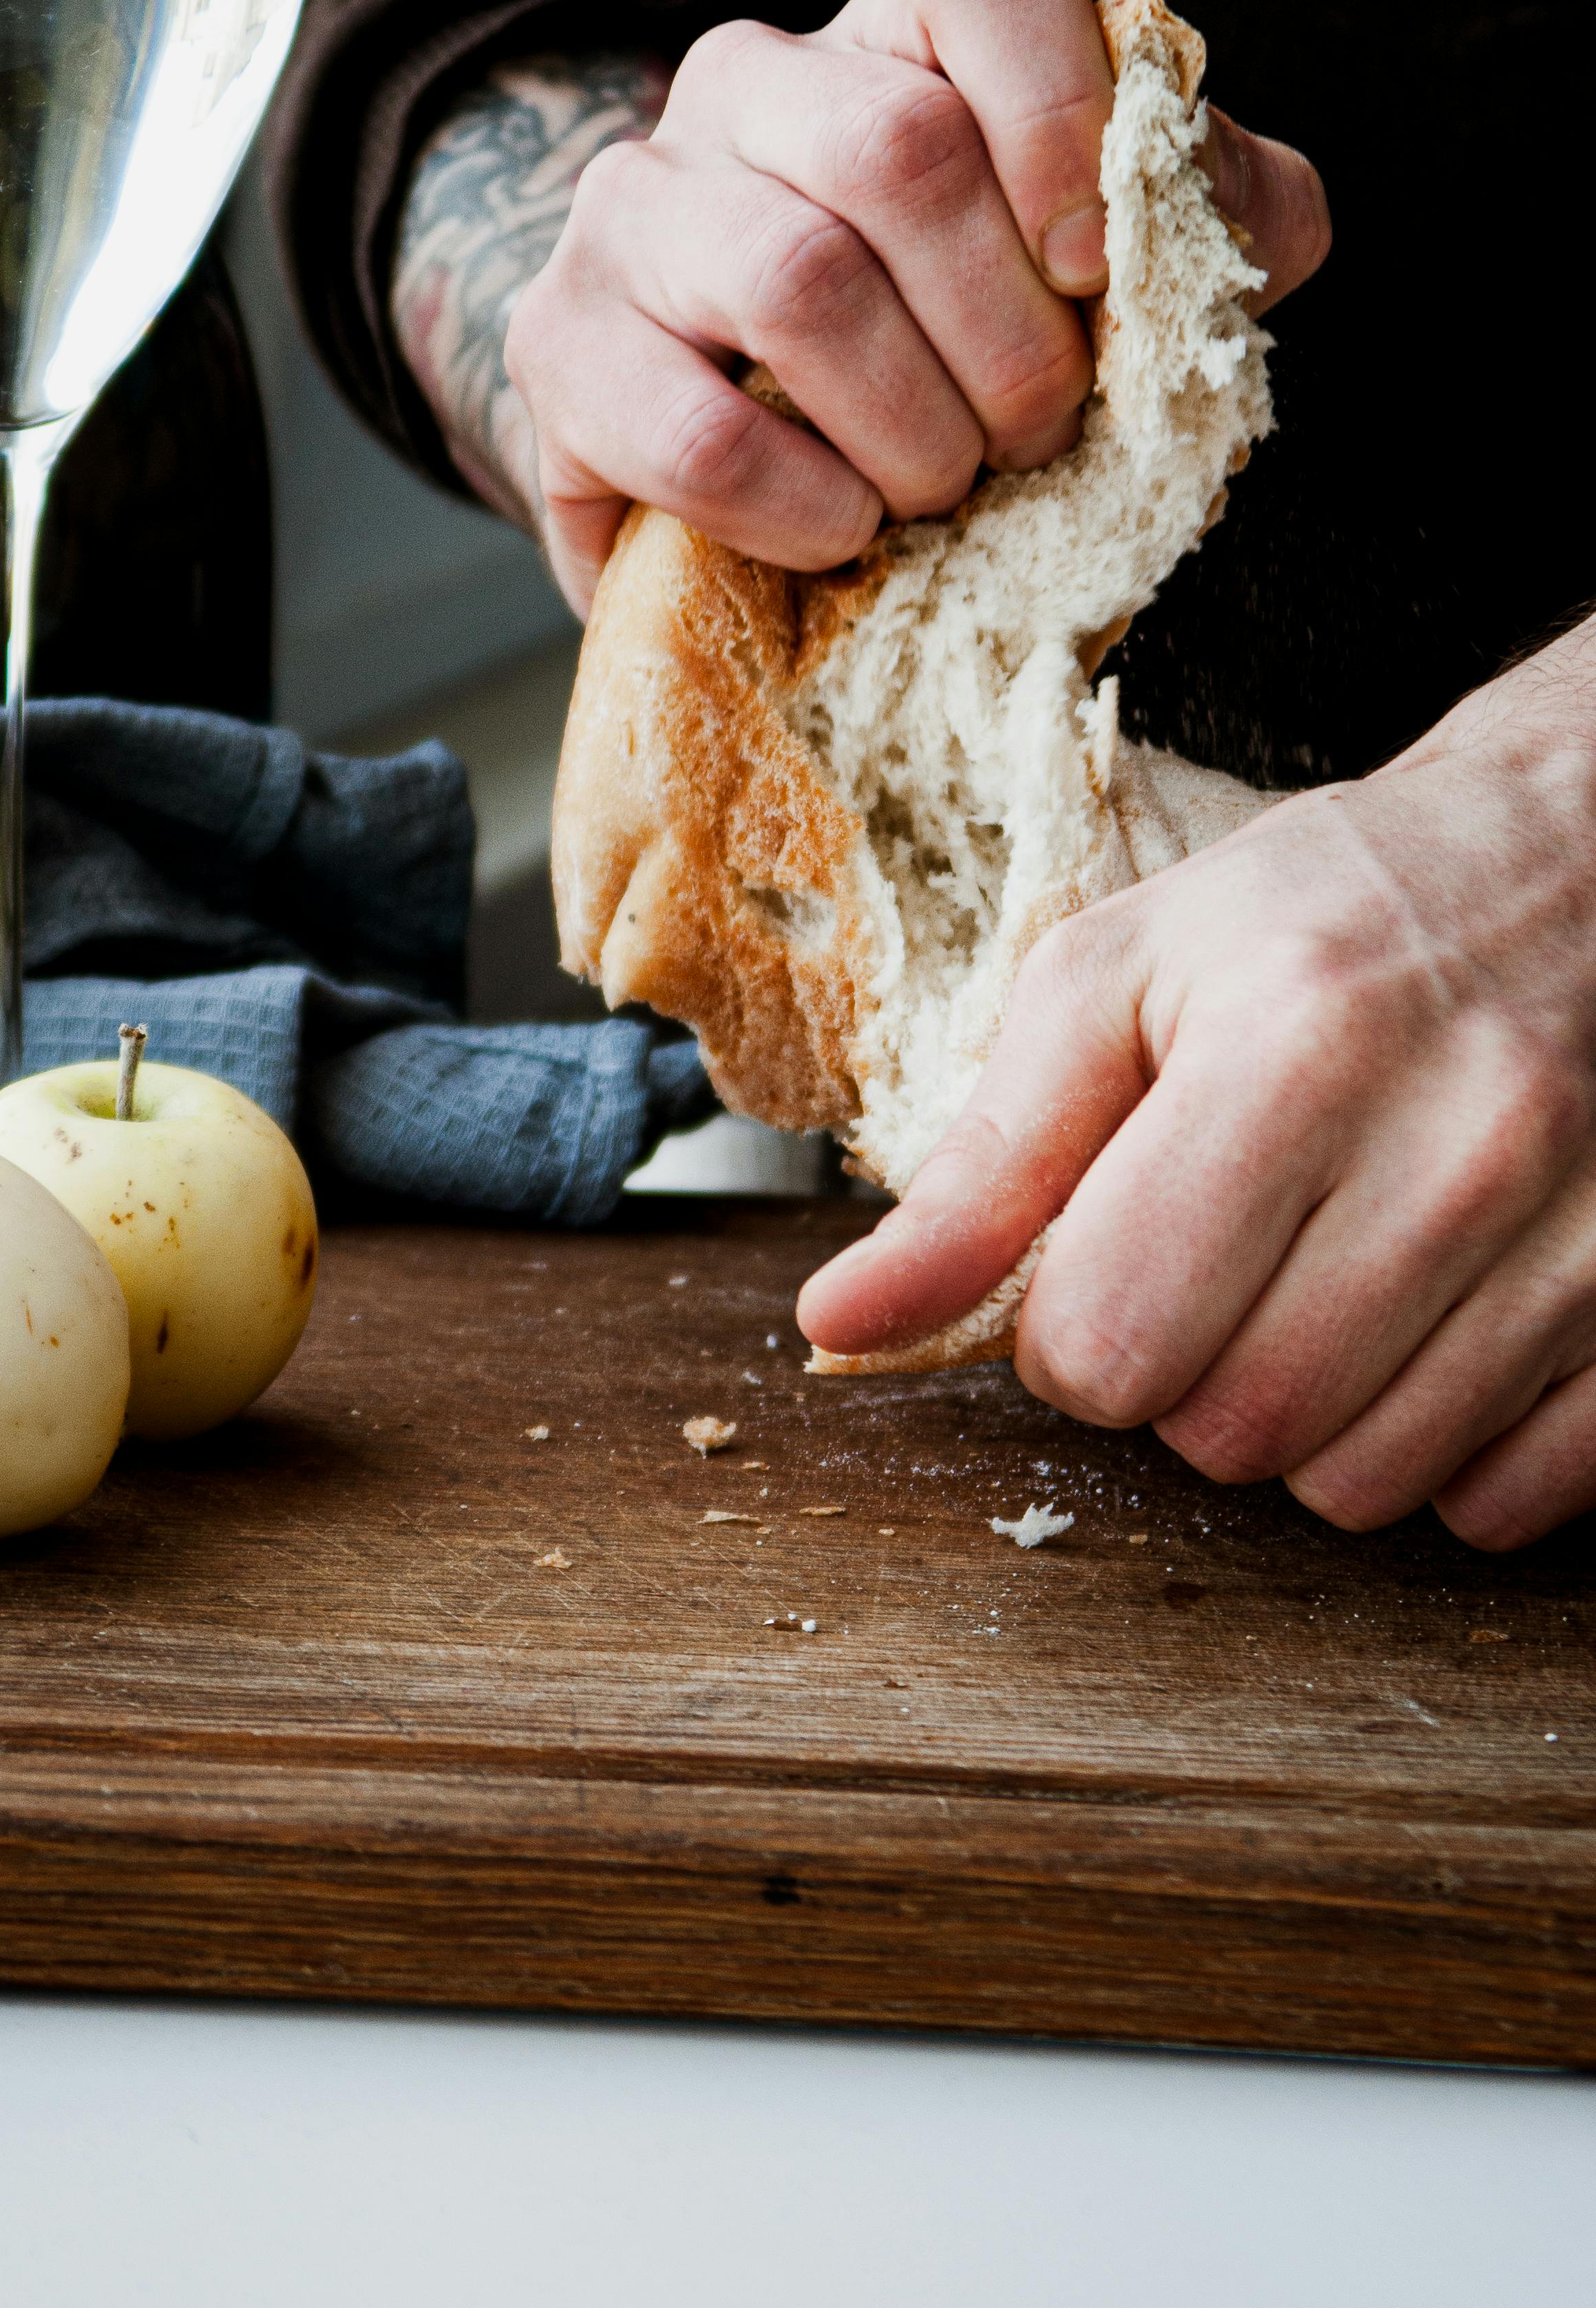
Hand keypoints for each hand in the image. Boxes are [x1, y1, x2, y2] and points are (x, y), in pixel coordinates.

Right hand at [504, 0, 1329, 612]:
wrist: (732, 447)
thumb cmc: (950, 347)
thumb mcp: (1106, 271)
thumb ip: (1211, 214)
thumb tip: (1220, 211)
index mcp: (896, 32)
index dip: (1067, 112)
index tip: (1097, 271)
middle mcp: (749, 80)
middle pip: (903, 153)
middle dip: (1009, 340)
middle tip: (1033, 439)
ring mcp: (636, 204)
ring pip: (797, 283)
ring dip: (913, 433)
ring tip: (936, 493)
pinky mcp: (560, 342)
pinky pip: (695, 432)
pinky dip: (802, 508)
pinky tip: (839, 532)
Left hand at [797, 630, 1595, 1549]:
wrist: (1576, 859)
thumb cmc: (1321, 916)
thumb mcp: (1114, 981)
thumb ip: (981, 1167)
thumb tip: (840, 1327)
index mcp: (1295, 1049)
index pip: (1111, 1342)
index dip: (1071, 1333)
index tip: (1106, 1259)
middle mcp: (1460, 1145)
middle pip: (1234, 1430)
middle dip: (1181, 1378)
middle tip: (1213, 1266)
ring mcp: (1582, 1236)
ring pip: (1365, 1487)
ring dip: (1304, 1425)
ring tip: (1317, 1286)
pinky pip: (1508, 1502)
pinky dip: (1444, 1456)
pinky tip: (1427, 1333)